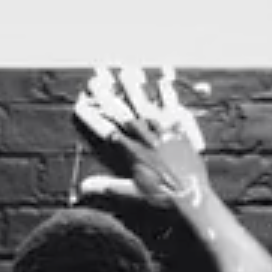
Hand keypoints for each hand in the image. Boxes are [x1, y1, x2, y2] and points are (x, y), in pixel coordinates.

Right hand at [73, 67, 211, 209]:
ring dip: (134, 89)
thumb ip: (107, 186)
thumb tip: (83, 187)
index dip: (92, 117)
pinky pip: (173, 109)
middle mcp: (146, 139)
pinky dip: (167, 96)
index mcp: (132, 153)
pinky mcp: (180, 132)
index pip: (106, 131)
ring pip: (146, 106)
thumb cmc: (163, 199)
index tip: (79, 104)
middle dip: (107, 96)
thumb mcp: (132, 194)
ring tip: (125, 72)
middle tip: (96, 80)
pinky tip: (162, 82)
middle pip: (123, 113)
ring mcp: (163, 133)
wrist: (191, 197)